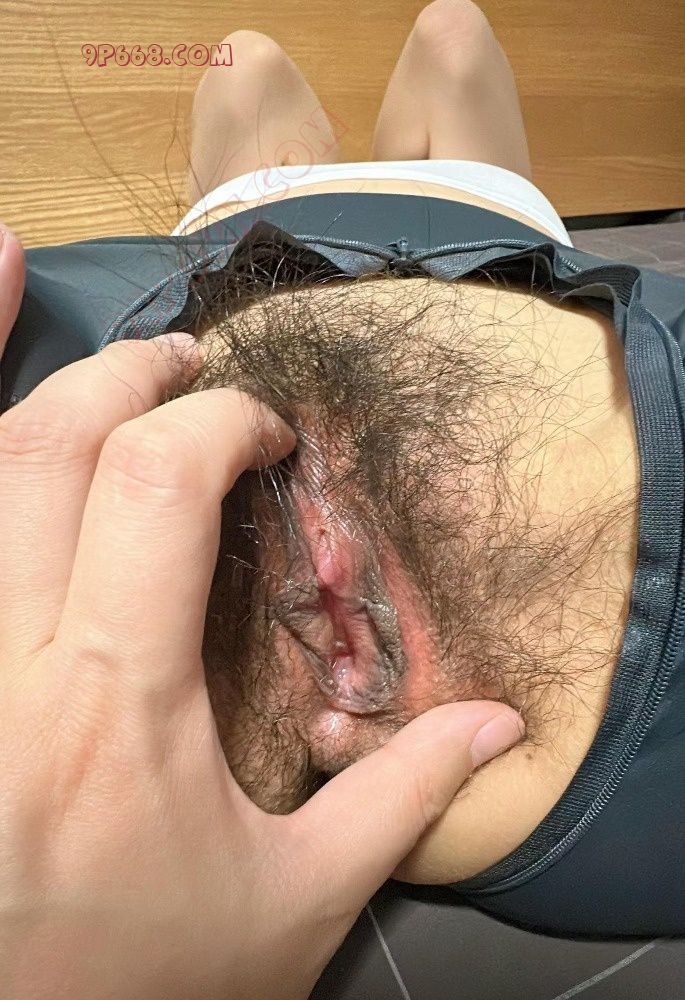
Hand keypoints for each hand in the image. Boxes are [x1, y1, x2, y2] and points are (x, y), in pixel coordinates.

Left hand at [0, 223, 524, 999]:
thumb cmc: (138, 979)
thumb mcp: (291, 905)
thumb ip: (401, 803)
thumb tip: (503, 725)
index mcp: (116, 701)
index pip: (158, 485)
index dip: (220, 425)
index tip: (265, 437)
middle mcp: (3, 660)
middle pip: (52, 445)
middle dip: (132, 379)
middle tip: (188, 376)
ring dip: (27, 378)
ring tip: (77, 337)